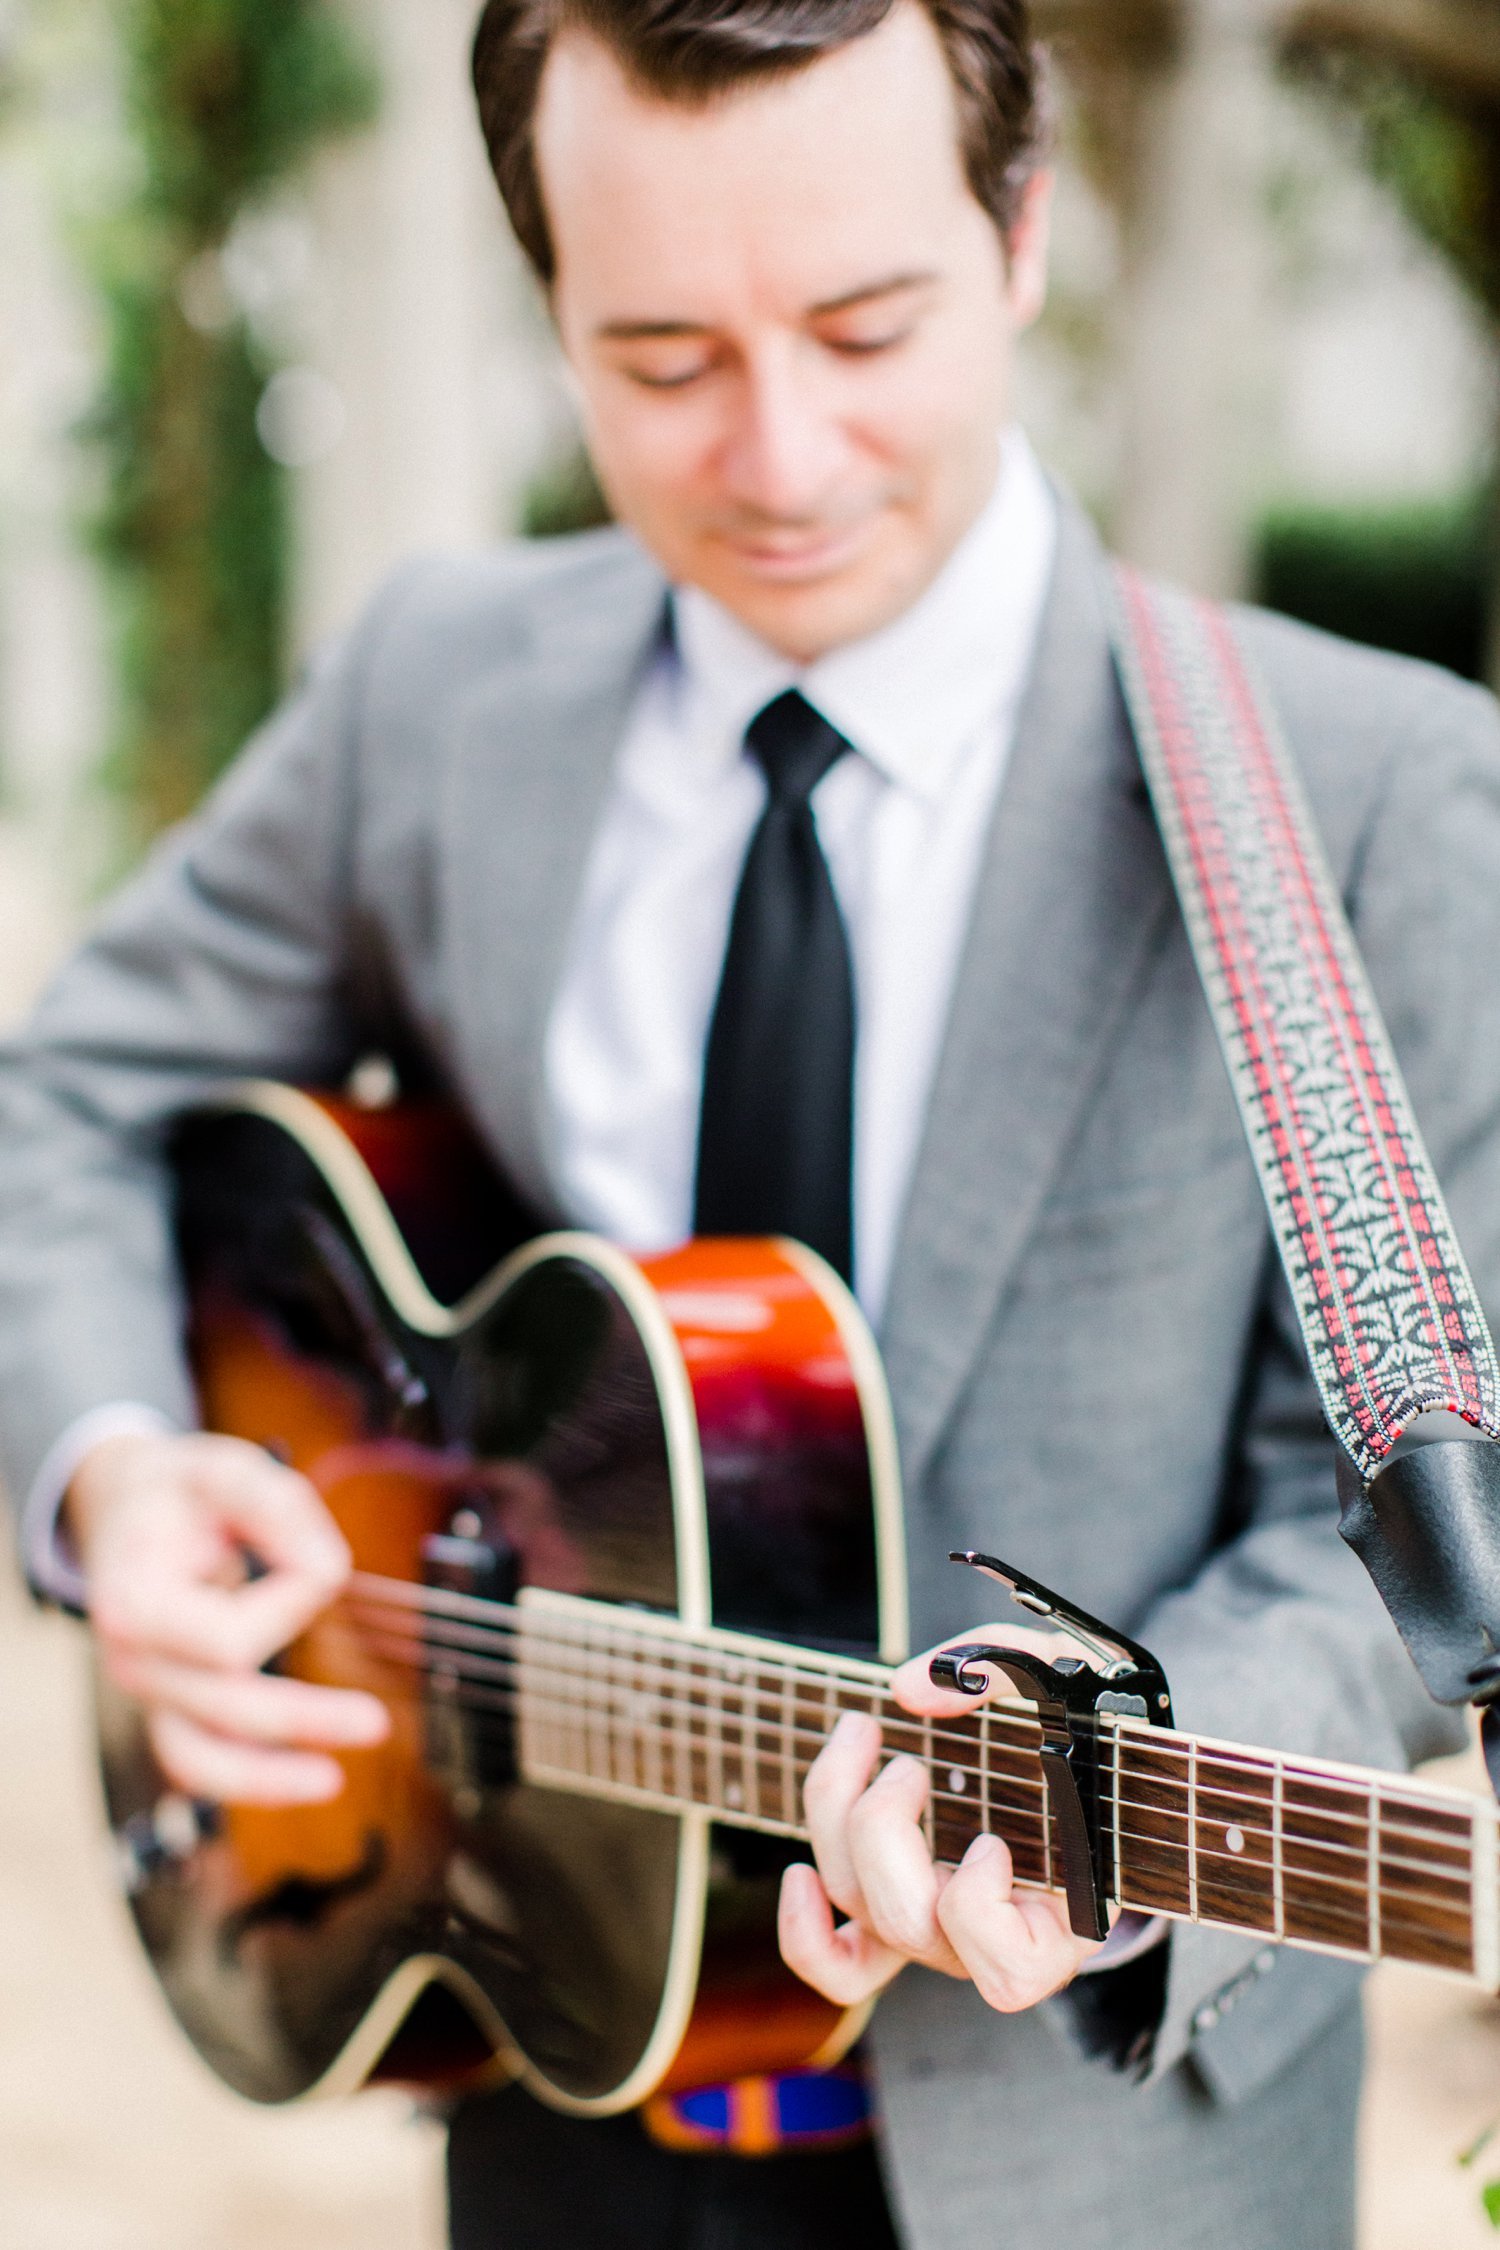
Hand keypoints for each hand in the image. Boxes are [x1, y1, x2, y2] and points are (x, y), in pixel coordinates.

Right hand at [70, 1430, 388, 1803]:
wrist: (122, 1508)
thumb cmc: (179, 1491)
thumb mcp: (227, 1468)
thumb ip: (278, 1507)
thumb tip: (328, 1572)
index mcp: (136, 1599)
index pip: (225, 1640)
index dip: (287, 1608)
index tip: (315, 1560)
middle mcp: (134, 1656)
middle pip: (222, 1708)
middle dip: (302, 1719)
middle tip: (375, 1723)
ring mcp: (149, 1687)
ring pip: (197, 1758)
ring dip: (267, 1778)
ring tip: (332, 1781)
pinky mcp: (170, 1703)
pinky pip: (201, 1757)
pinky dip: (249, 1777)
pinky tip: (306, 1778)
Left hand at [778, 1624, 1105, 2012]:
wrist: (1080, 1754)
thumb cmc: (1080, 1725)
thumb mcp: (1065, 1677)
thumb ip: (997, 1665)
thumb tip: (906, 1690)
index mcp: (1061, 1917)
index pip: (1011, 1968)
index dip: (978, 1906)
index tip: (990, 1842)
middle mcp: (992, 1943)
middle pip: (905, 1921)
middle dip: (883, 1829)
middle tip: (909, 1766)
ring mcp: (940, 1936)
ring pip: (861, 1911)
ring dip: (837, 1820)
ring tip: (861, 1738)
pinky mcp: (896, 1923)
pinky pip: (843, 1968)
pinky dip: (807, 1936)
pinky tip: (798, 1876)